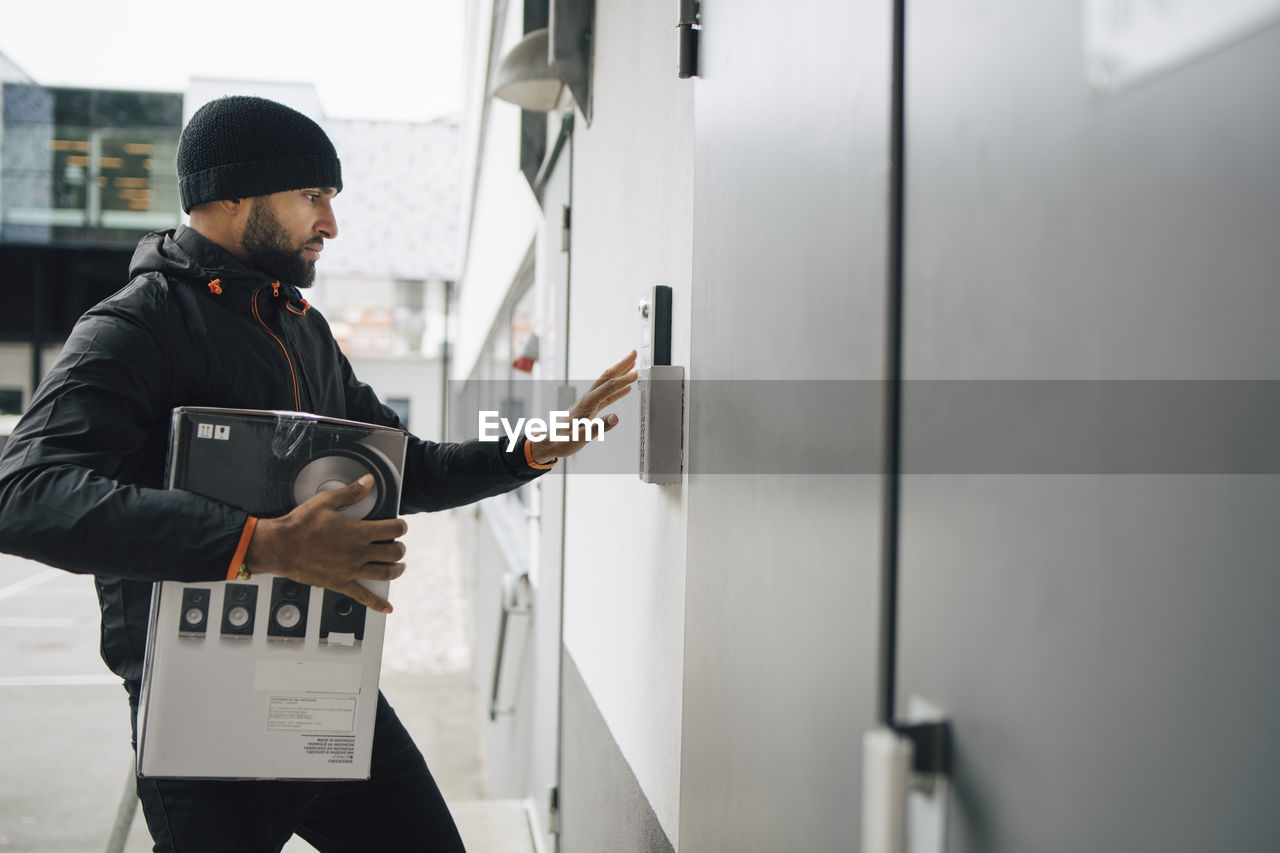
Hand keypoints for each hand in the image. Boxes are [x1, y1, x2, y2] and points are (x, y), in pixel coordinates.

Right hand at [244, 475, 406, 612]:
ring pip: (385, 573)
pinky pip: (362, 596)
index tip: (399, 525)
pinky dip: (376, 603)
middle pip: (394, 552)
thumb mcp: (325, 502)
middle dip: (399, 547)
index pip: (393, 529)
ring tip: (398, 566)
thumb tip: (367, 481)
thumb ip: (350, 492)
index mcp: (357, 532)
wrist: (279, 547)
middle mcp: (358, 553)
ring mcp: (351, 570)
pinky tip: (386, 608)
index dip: (400, 526)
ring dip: (396, 569)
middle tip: (397, 544)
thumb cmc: (299, 525)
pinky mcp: (340, 583)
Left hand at [529, 350, 638, 464]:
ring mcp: (589, 403)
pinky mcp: (590, 409)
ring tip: (633, 366)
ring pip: (607, 384)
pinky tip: (626, 389)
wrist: (549, 442)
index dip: (622, 380)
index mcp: (586, 404)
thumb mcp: (580, 437)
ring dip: (620, 374)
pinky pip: (606, 396)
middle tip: (634, 354)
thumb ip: (598, 427)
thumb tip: (615, 418)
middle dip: (621, 365)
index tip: (636, 374)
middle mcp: (587, 399)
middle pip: (606, 377)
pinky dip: (617, 390)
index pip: (607, 387)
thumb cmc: (561, 441)